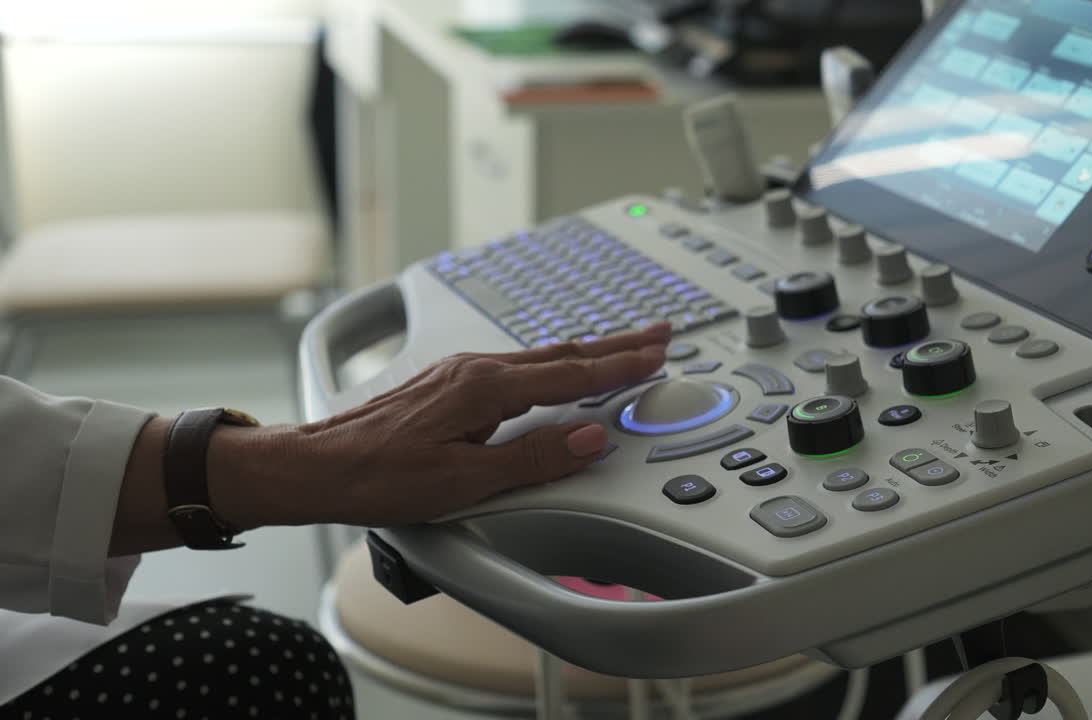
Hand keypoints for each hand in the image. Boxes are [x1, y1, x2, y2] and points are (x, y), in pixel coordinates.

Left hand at [214, 323, 672, 528]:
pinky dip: (554, 363)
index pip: (571, 375)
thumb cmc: (377, 477)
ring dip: (588, 352)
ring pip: (541, 357)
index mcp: (485, 388)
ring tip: (623, 347)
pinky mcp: (450, 384)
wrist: (317, 466)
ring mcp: (461, 373)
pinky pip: (519, 365)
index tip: (657, 355)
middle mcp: (476, 370)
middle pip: (563, 355)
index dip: (620, 367)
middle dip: (617, 344)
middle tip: (659, 333)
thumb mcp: (463, 480)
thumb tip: (588, 439)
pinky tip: (558, 368)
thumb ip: (533, 457)